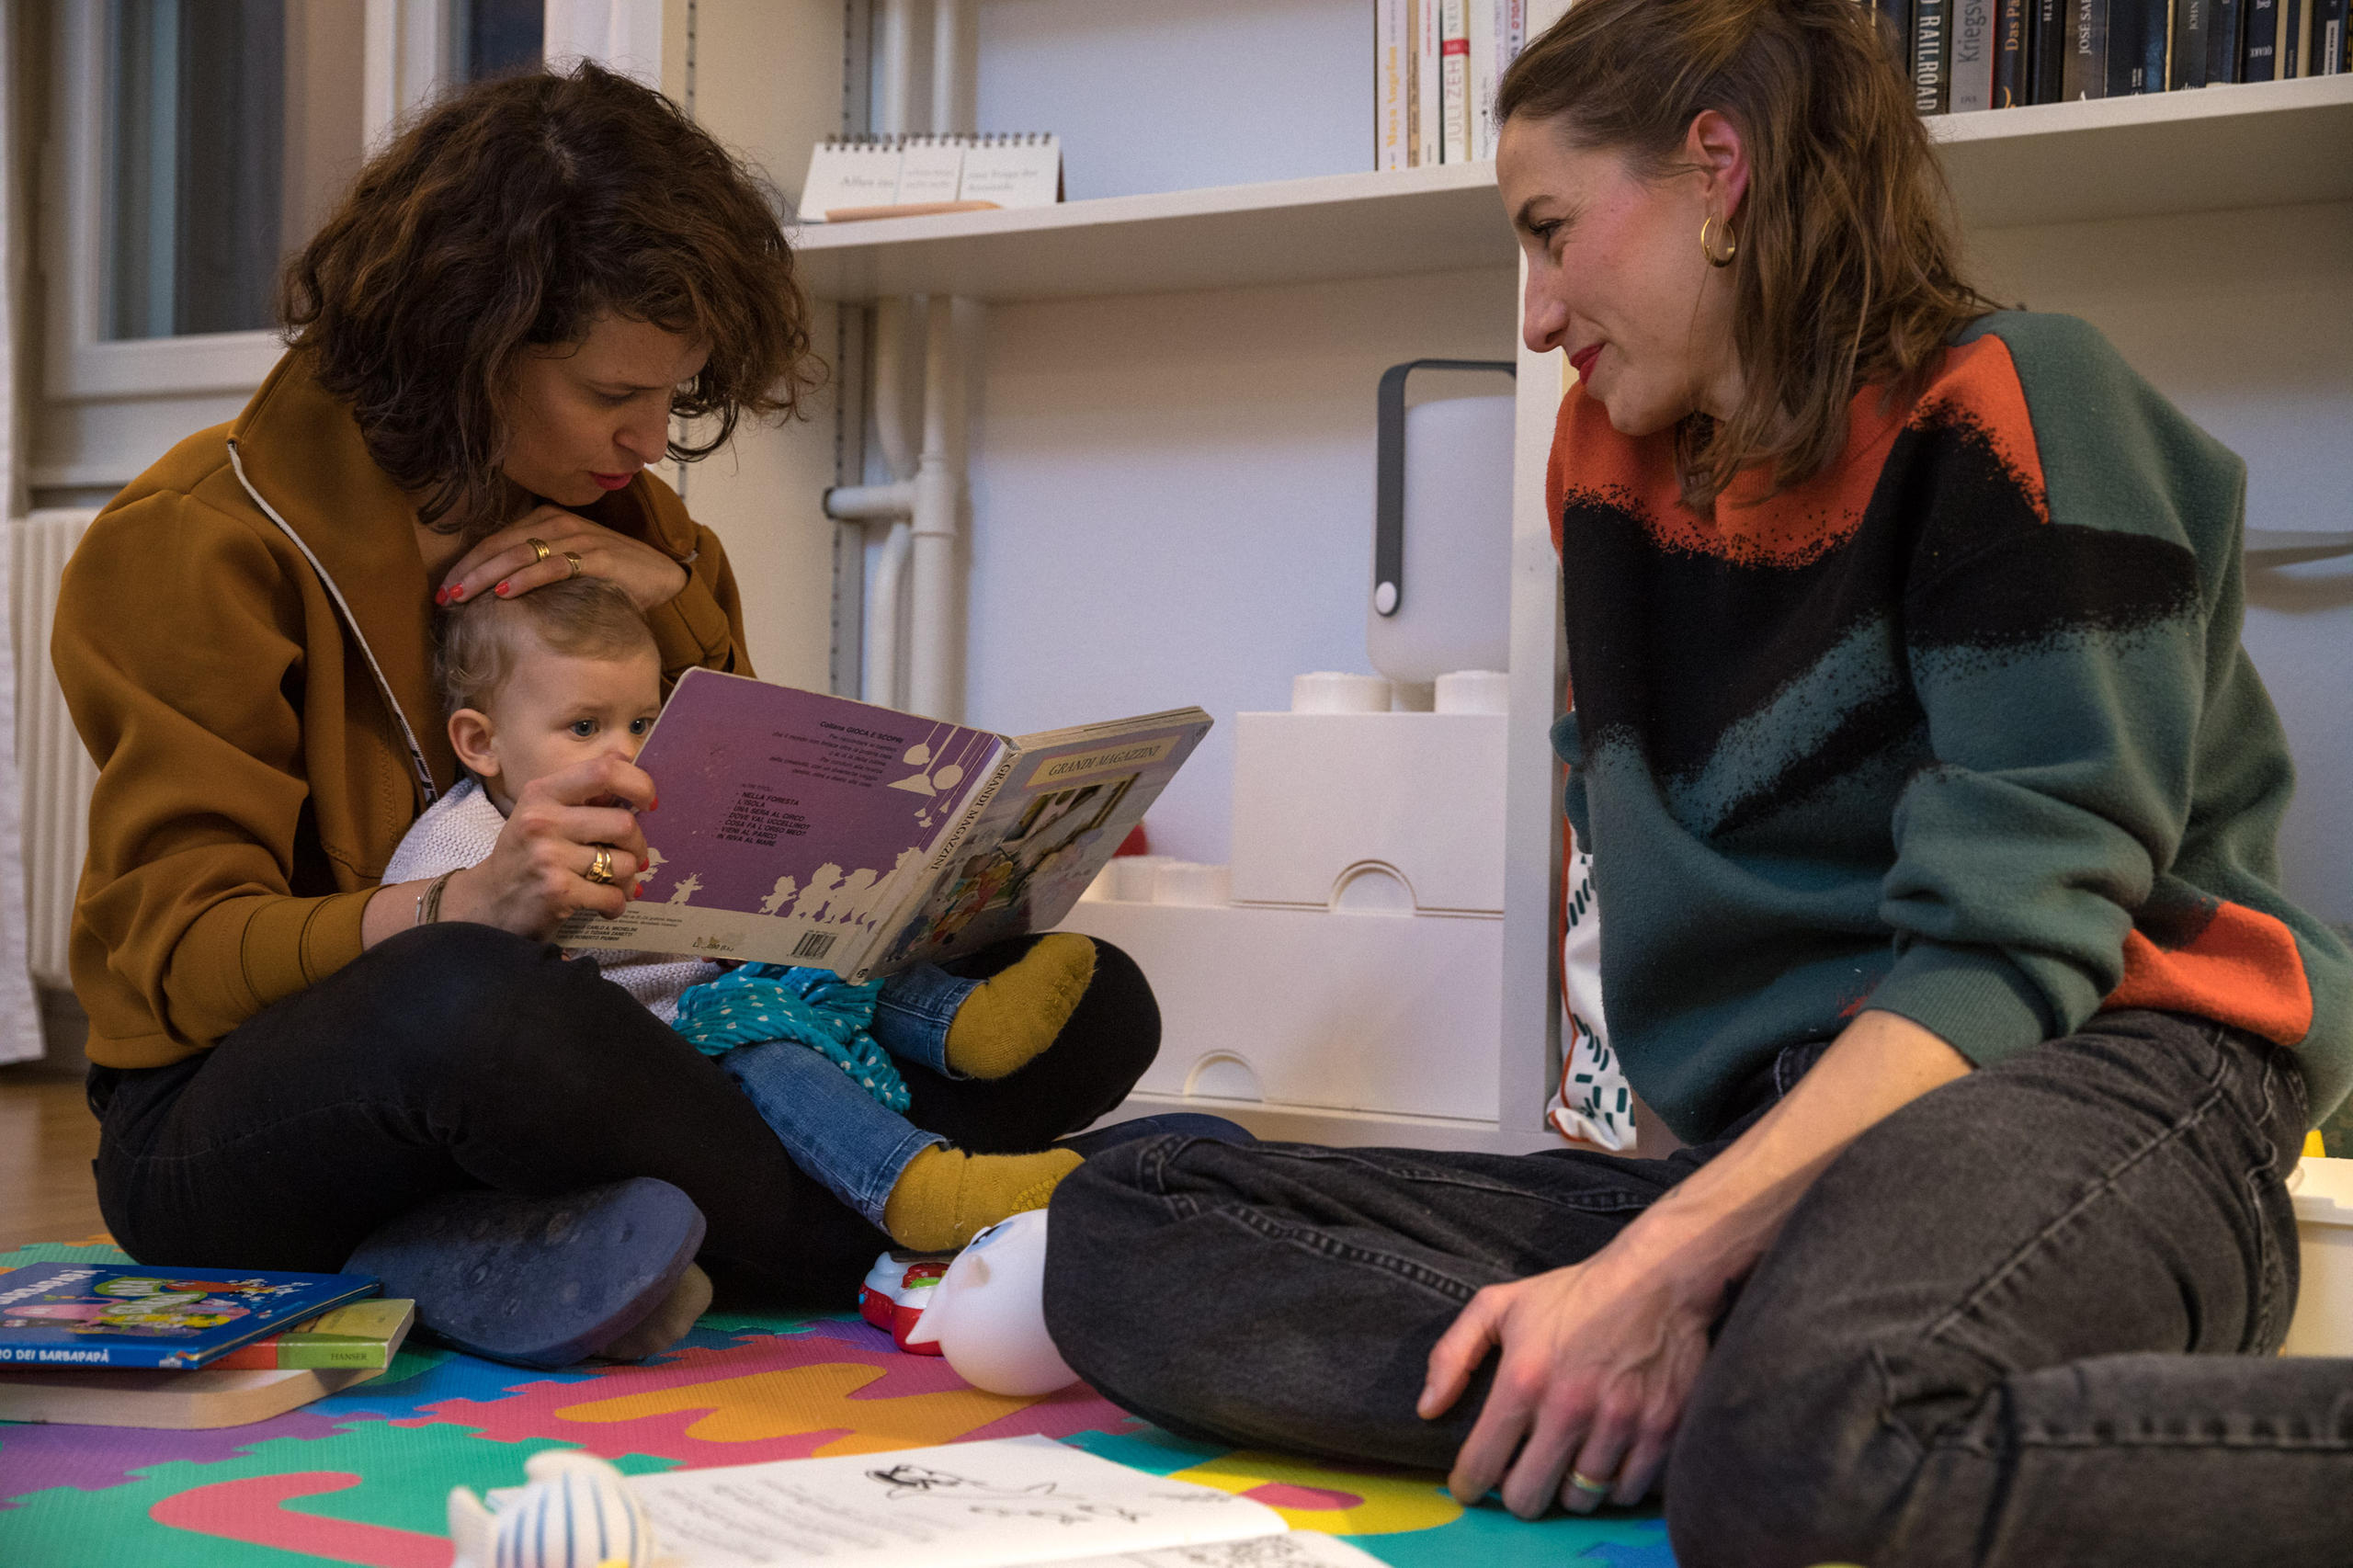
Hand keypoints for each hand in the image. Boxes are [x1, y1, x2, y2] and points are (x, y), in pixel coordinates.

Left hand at [437, 503, 689, 612]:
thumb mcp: (568, 563)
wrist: (661, 577)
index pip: (496, 541)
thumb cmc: (610, 575)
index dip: (467, 564)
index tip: (443, 590)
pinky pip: (552, 567)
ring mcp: (579, 539)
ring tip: (463, 596)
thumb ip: (535, 566)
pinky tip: (505, 594)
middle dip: (469, 572)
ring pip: (520, 555)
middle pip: (501, 546)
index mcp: (547, 520)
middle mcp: (559, 524)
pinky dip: (525, 580)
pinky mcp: (597, 557)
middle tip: (444, 596)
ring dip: (487, 577)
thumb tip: (493, 591)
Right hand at [439, 752, 653, 936]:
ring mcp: (548, 856)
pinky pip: (612, 896)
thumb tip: (628, 763)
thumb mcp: (543, 812)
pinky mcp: (557, 891)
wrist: (489, 901)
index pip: (603, 771)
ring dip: (627, 879)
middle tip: (632, 857)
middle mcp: (542, 820)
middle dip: (638, 845)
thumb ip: (581, 793)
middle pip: (624, 824)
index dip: (638, 784)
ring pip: (624, 863)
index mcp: (542, 792)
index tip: (648, 803)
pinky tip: (605, 905)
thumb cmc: (526, 853)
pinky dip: (616, 904)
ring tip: (613, 883)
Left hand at [1419, 1244, 1717, 1518]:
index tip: (1471, 1486)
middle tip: (1521, 1474)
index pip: (1481, 1464)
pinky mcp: (1660, 1432)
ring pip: (1579, 1501)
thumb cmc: (1575, 1294)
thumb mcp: (1499, 1305)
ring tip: (1566, 1461)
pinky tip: (1604, 1459)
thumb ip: (1453, 1354)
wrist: (1658, 1279)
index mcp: (1523, 1379)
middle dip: (1516, 1493)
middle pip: (1528, 1499)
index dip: (1468, 1485)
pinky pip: (1627, 1493)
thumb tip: (1428, 1409)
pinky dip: (1612, 1485)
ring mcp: (1618, 1424)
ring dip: (1567, 1488)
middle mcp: (1568, 1409)